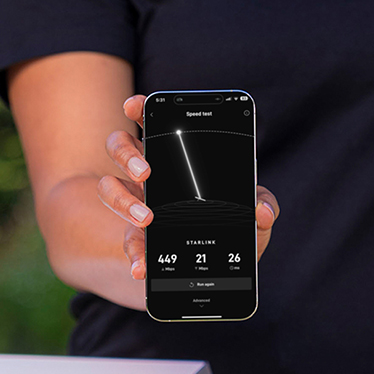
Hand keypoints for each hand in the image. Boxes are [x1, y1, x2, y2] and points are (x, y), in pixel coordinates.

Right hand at [97, 94, 279, 280]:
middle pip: (119, 147)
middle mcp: (149, 175)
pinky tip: (142, 266)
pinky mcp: (137, 239)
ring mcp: (138, 205)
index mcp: (175, 157)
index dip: (138, 109)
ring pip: (109, 188)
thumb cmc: (234, 228)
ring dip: (121, 200)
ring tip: (146, 217)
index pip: (149, 123)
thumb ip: (264, 206)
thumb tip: (262, 210)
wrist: (218, 268)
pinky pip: (126, 241)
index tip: (135, 105)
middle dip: (127, 155)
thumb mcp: (256, 216)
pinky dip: (133, 255)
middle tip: (147, 172)